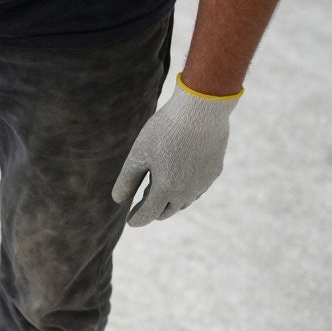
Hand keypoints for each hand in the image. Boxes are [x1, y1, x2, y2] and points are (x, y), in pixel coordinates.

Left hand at [112, 74, 241, 226]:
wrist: (201, 110)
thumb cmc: (165, 131)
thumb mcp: (138, 155)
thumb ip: (127, 180)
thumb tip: (117, 200)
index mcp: (166, 189)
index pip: (148, 214)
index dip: (137, 219)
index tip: (130, 220)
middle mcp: (187, 191)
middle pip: (167, 211)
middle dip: (153, 211)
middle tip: (141, 204)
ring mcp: (203, 182)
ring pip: (184, 202)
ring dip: (170, 201)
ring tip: (157, 191)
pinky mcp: (214, 171)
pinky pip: (198, 189)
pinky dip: (185, 190)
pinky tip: (179, 179)